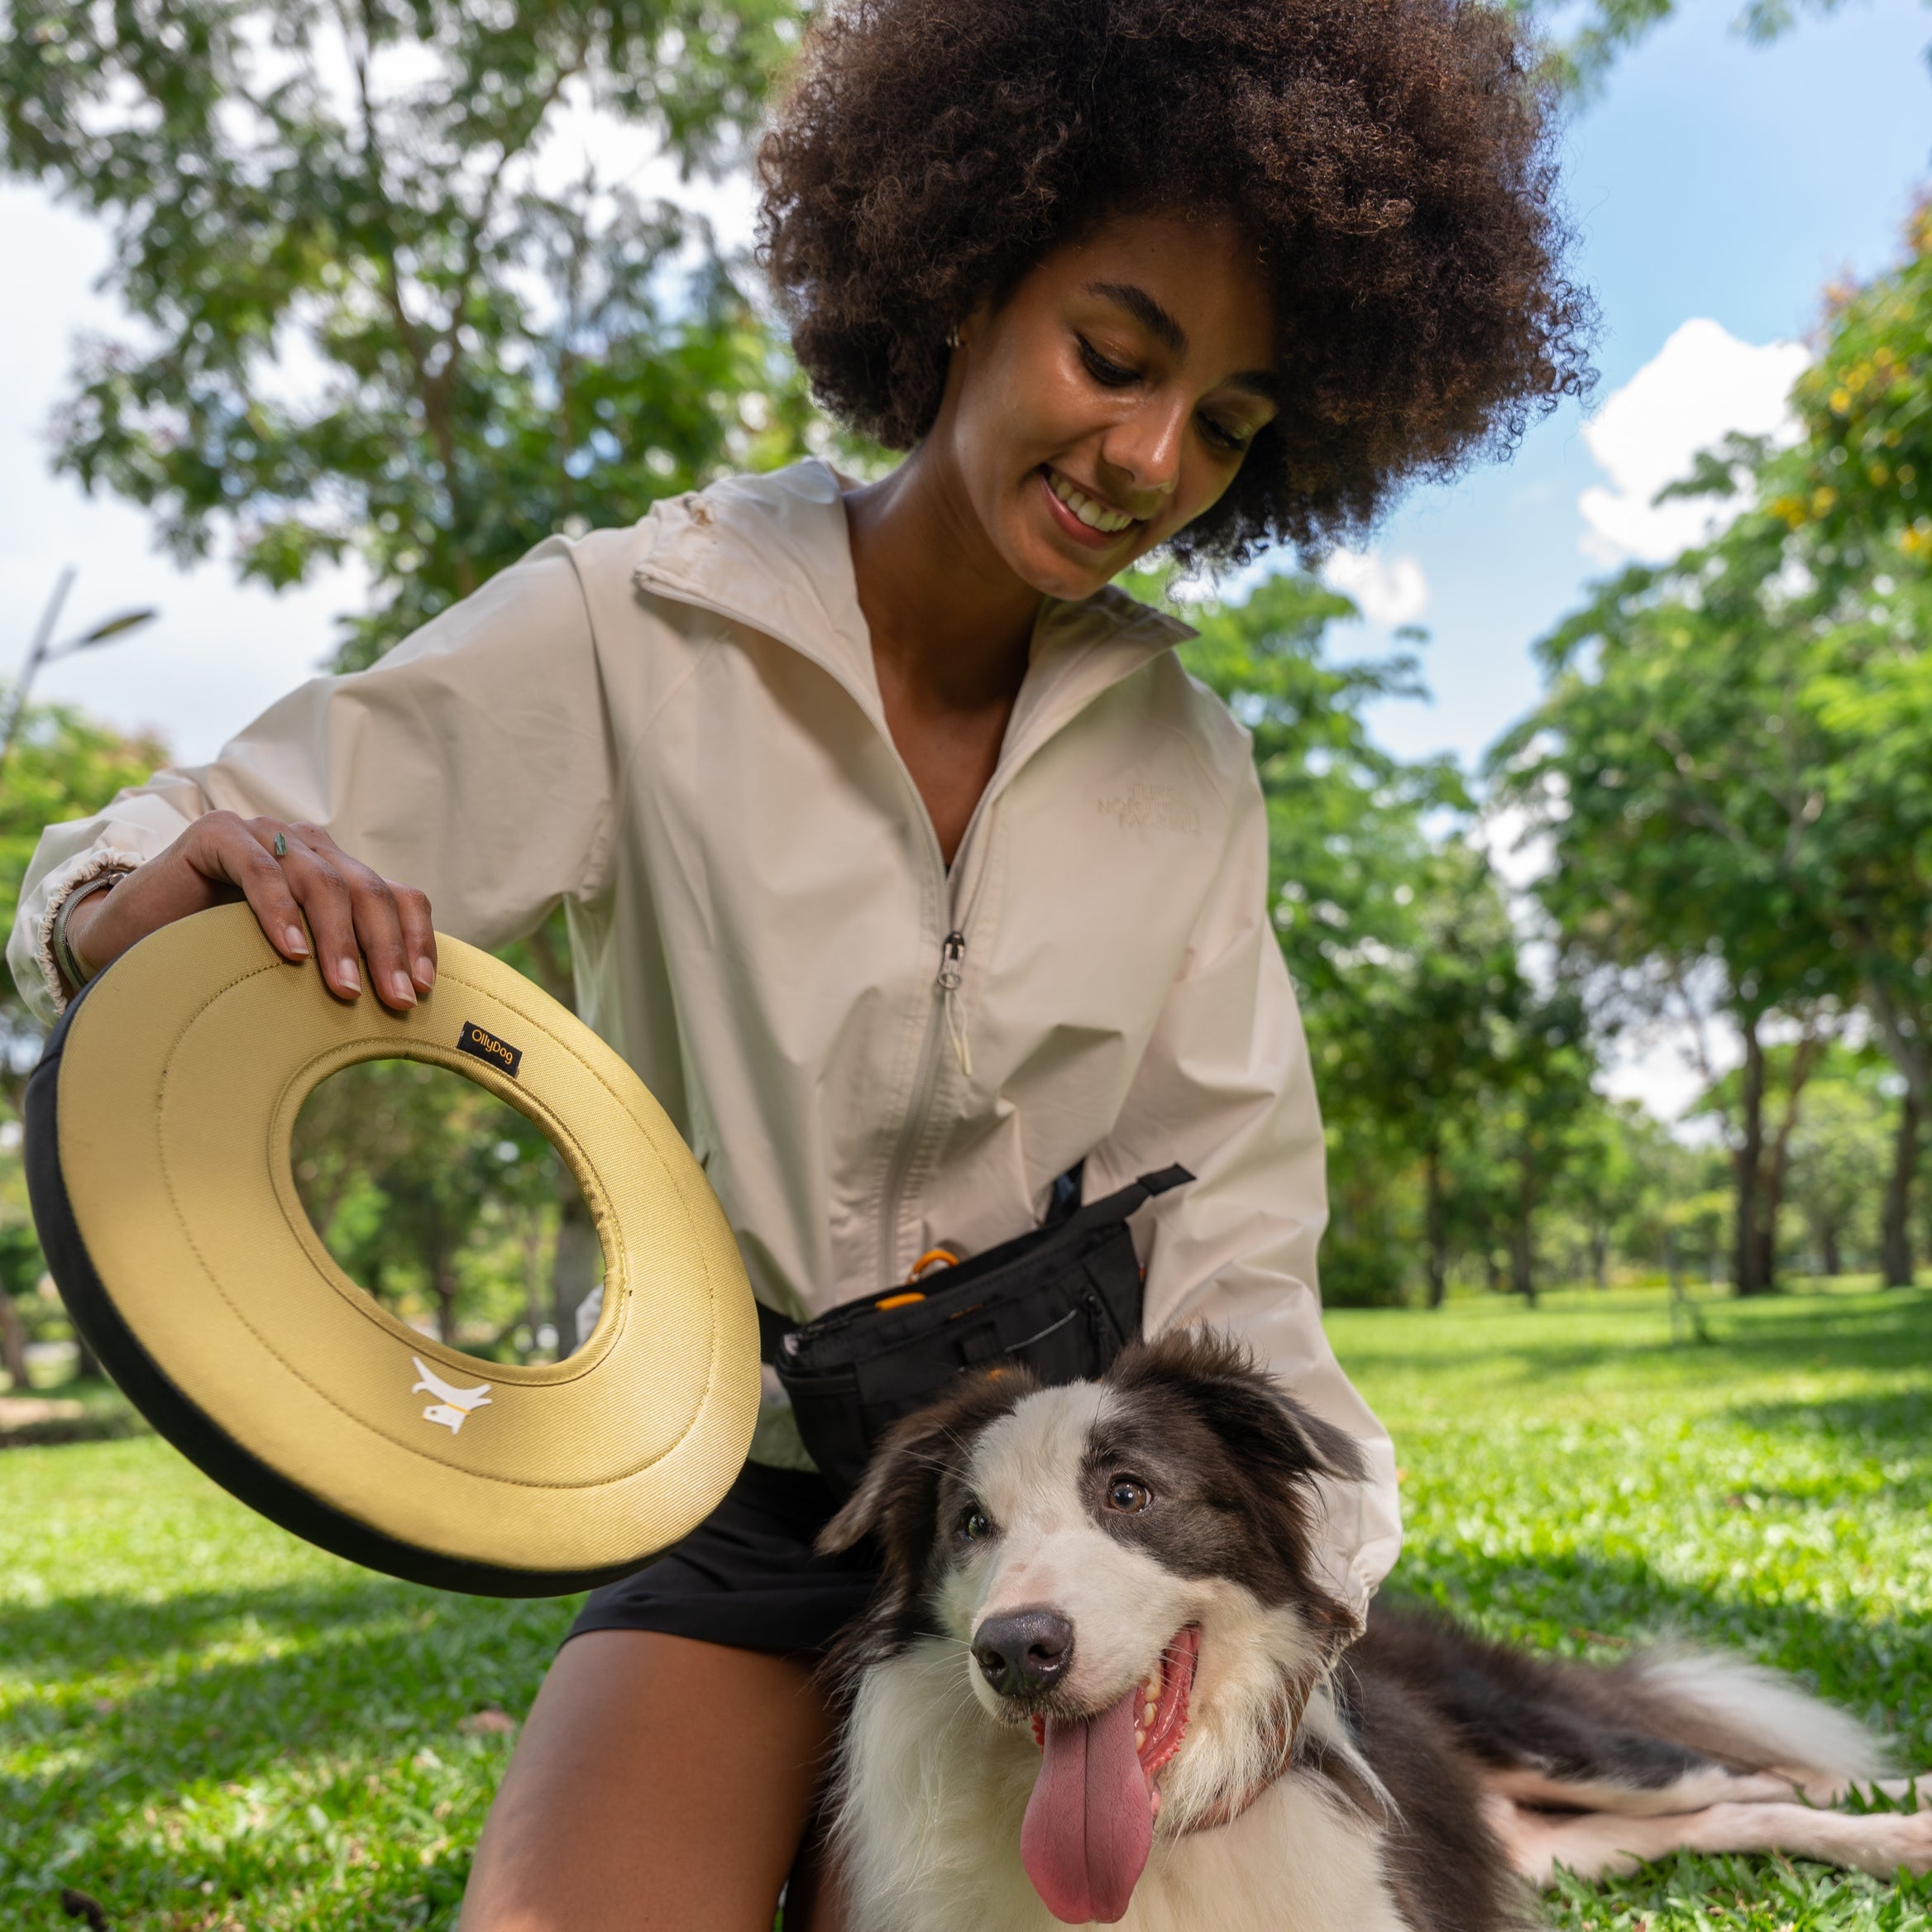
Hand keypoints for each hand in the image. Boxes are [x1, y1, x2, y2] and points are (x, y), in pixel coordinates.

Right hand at [63, 813, 435, 1010]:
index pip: (395, 896)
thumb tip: (404, 1007)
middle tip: (395, 1000)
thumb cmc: (219, 956)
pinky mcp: (216, 834)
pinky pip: (259, 870)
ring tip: (345, 988)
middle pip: (366, 891)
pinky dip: (279, 911)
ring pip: (321, 881)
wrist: (131, 938)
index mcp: (336, 870)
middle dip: (386, 949)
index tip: (424, 989)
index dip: (414, 940)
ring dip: (338, 939)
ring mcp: (263, 833)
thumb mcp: (293, 961)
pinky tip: (291, 952)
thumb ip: (340, 963)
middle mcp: (307, 845)